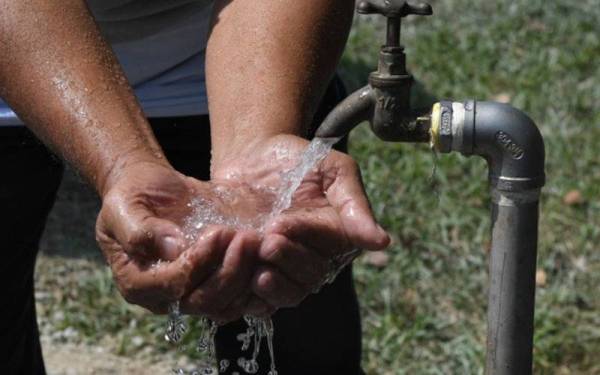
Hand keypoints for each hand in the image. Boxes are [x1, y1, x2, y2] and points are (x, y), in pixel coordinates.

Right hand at [95, 159, 267, 321]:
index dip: (198, 263)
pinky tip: (266, 253)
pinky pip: (241, 296)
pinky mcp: (216, 283)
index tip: (217, 232)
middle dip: (230, 270)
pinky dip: (257, 280)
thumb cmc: (132, 196)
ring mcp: (194, 292)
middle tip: (246, 237)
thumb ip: (141, 230)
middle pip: (205, 301)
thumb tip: (172, 248)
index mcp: (138, 284)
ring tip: (257, 239)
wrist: (152, 188)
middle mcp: (166, 297)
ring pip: (228, 303)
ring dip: (247, 274)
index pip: (174, 287)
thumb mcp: (124, 207)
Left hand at [211, 135, 389, 310]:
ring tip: (257, 269)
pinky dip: (252, 299)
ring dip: (273, 286)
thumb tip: (382, 242)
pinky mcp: (259, 274)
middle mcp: (316, 258)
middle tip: (267, 240)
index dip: (305, 238)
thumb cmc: (298, 160)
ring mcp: (286, 269)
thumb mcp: (333, 170)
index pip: (329, 247)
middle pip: (310, 276)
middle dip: (288, 260)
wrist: (253, 157)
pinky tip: (242, 283)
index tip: (280, 223)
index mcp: (338, 236)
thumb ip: (354, 204)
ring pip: (289, 294)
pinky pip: (261, 302)